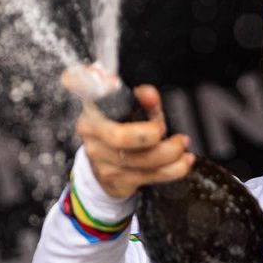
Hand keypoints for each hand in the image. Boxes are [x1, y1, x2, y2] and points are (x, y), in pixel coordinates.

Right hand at [62, 78, 194, 199]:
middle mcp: (91, 133)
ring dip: (170, 153)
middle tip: (165, 130)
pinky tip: (183, 161)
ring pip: (140, 160)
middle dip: (150, 135)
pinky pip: (149, 175)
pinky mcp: (115, 180)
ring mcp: (101, 160)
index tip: (110, 82)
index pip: (79, 86)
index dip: (86, 82)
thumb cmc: (122, 133)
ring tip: (182, 145)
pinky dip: (173, 169)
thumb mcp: (134, 112)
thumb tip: (149, 94)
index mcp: (93, 108)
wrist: (106, 170)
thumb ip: (145, 101)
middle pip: (120, 137)